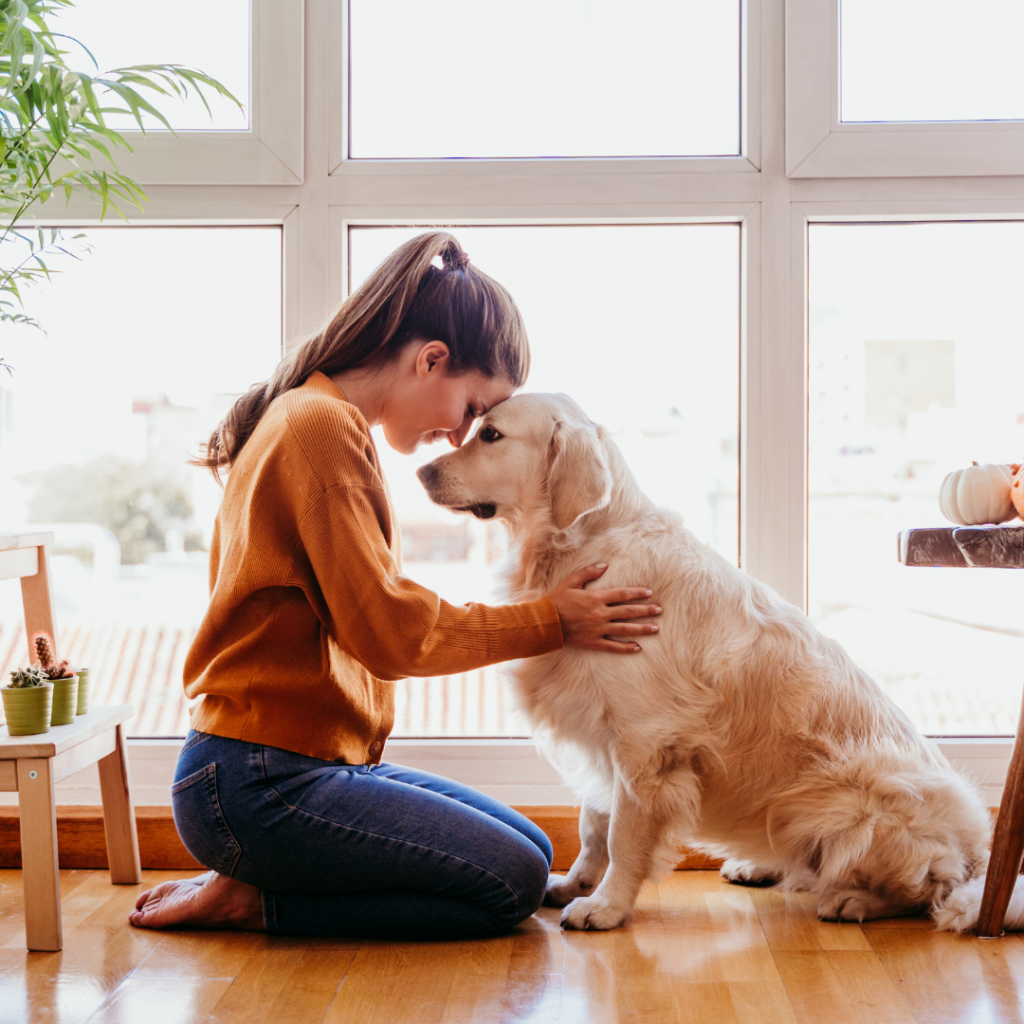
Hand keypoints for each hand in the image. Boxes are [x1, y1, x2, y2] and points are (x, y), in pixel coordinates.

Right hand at [547, 563, 661, 653]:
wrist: (545, 622)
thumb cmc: (556, 600)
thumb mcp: (570, 582)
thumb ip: (588, 572)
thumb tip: (604, 565)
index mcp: (596, 598)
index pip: (622, 594)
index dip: (637, 593)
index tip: (649, 593)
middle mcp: (600, 614)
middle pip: (628, 612)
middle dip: (645, 610)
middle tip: (659, 610)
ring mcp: (598, 629)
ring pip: (624, 629)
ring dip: (641, 628)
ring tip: (655, 628)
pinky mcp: (593, 642)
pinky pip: (613, 645)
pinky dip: (626, 647)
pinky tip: (637, 647)